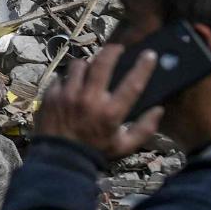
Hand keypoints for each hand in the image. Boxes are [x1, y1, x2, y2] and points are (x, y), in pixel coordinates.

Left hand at [35, 43, 163, 160]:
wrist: (58, 160)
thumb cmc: (94, 153)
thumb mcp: (124, 147)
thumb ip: (144, 129)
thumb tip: (159, 110)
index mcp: (110, 113)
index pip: (132, 84)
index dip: (143, 67)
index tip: (149, 54)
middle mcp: (89, 100)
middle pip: (102, 64)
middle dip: (112, 51)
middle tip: (117, 48)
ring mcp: (67, 95)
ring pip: (79, 65)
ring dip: (87, 64)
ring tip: (90, 69)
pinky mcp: (51, 95)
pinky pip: (61, 76)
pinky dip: (68, 78)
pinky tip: (72, 85)